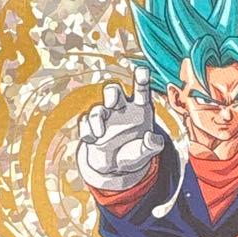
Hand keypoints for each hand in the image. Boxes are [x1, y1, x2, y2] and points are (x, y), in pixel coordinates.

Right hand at [77, 65, 164, 189]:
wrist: (115, 167)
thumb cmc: (134, 153)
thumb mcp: (146, 151)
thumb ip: (152, 145)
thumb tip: (152, 138)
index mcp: (140, 108)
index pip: (141, 89)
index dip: (141, 79)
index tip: (142, 70)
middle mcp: (121, 108)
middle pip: (113, 91)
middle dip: (111, 93)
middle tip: (112, 103)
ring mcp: (105, 117)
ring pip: (97, 109)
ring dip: (96, 118)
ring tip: (100, 134)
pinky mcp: (90, 127)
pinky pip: (85, 123)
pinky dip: (87, 131)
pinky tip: (92, 140)